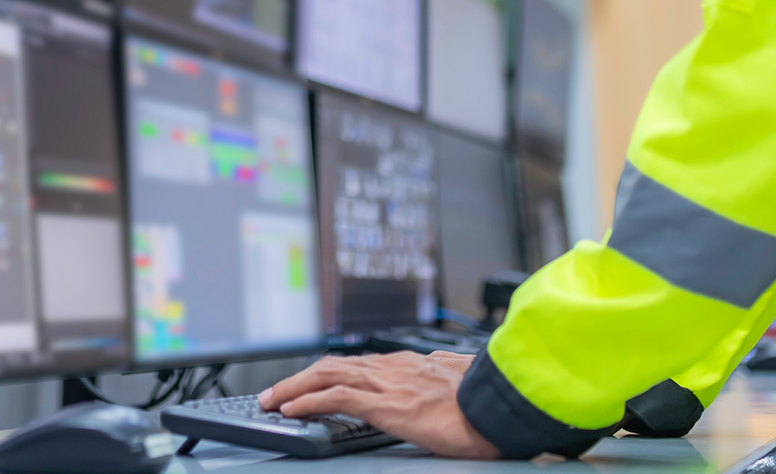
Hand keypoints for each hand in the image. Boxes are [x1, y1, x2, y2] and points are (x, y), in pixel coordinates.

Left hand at [258, 351, 499, 458]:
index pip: (353, 365)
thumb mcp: (457, 384)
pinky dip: (309, 401)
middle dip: (298, 378)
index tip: (305, 383)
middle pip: (332, 366)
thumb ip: (439, 380)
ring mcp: (389, 384)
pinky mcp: (389, 405)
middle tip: (273, 392)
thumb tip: (437, 381)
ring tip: (271, 400)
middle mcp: (393, 368)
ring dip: (293, 388)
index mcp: (407, 365)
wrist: (504, 408)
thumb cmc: (488, 402)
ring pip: (327, 376)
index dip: (323, 374)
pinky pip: (338, 399)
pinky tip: (292, 409)